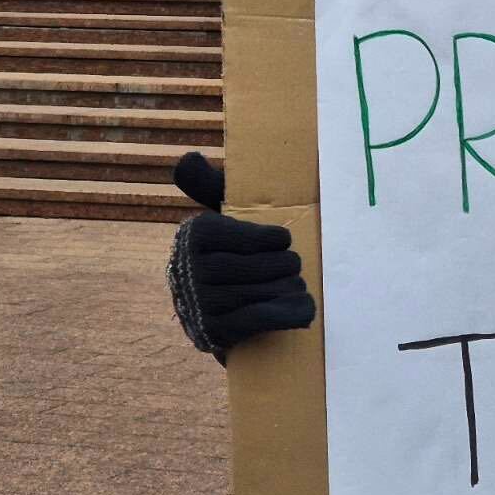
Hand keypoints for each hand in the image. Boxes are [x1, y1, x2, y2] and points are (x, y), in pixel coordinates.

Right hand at [166, 152, 315, 358]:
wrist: (214, 312)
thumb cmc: (228, 253)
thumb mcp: (222, 217)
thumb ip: (211, 187)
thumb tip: (189, 159)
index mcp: (194, 234)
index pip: (247, 236)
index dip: (273, 240)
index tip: (285, 239)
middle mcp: (188, 269)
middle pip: (256, 266)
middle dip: (284, 266)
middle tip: (294, 266)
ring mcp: (198, 305)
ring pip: (260, 292)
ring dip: (288, 288)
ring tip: (297, 285)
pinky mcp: (211, 334)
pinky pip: (257, 319)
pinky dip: (286, 314)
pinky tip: (306, 309)